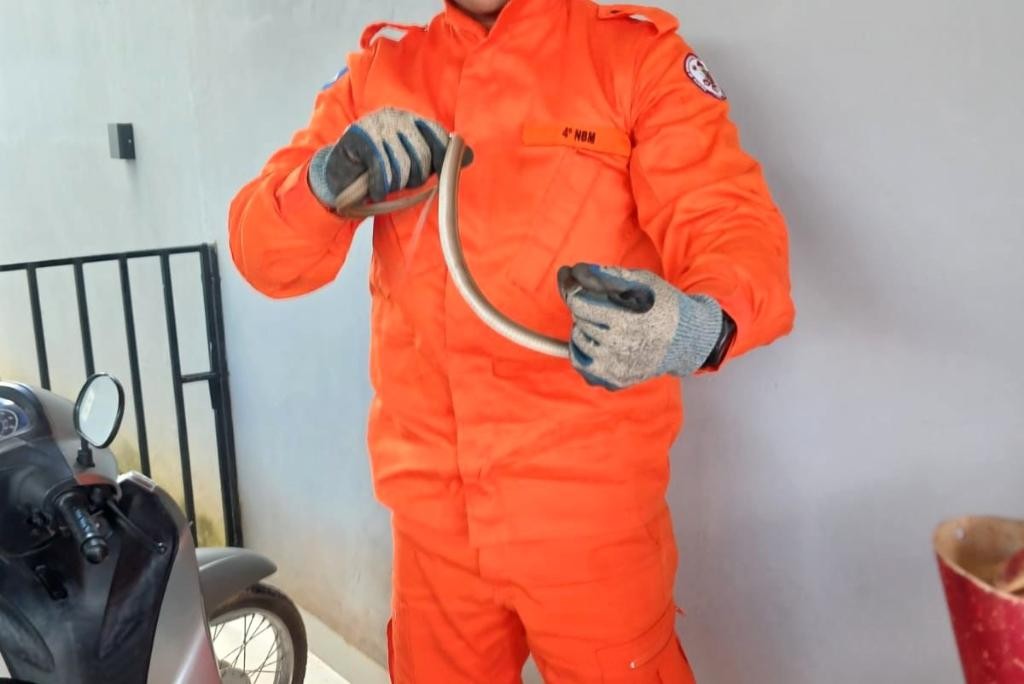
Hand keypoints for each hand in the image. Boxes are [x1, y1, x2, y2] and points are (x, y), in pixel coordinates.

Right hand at [308, 107, 472, 206]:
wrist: (339, 176)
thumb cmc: (381, 171)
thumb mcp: (414, 163)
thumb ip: (440, 159)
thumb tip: (469, 156)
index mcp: (410, 119)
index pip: (437, 134)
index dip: (441, 158)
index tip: (437, 175)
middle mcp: (394, 116)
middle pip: (422, 154)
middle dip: (415, 177)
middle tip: (401, 183)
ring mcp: (375, 124)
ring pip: (402, 165)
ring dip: (395, 184)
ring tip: (385, 184)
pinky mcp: (358, 137)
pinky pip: (381, 170)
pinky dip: (380, 187)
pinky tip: (375, 190)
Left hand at [557, 264, 723, 389]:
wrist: (687, 340)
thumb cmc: (665, 305)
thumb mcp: (643, 282)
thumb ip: (609, 275)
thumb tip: (577, 270)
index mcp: (624, 320)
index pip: (579, 304)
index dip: (578, 292)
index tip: (582, 288)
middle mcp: (618, 346)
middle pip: (579, 320)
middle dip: (584, 308)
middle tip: (600, 306)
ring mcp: (615, 366)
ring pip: (578, 341)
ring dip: (584, 328)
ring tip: (603, 323)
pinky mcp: (615, 379)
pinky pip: (582, 364)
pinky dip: (583, 350)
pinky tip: (595, 340)